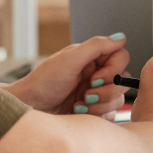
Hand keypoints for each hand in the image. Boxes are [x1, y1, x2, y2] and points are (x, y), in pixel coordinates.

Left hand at [5, 34, 130, 117]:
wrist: (30, 108)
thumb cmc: (43, 82)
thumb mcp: (69, 60)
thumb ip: (96, 46)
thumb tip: (120, 37)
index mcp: (92, 58)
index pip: (120, 57)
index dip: (113, 69)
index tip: (95, 78)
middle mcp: (96, 74)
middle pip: (122, 81)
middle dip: (105, 91)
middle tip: (86, 95)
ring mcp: (96, 93)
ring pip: (118, 99)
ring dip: (99, 105)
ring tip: (78, 105)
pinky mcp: (94, 111)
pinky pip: (110, 115)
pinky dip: (96, 115)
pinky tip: (77, 112)